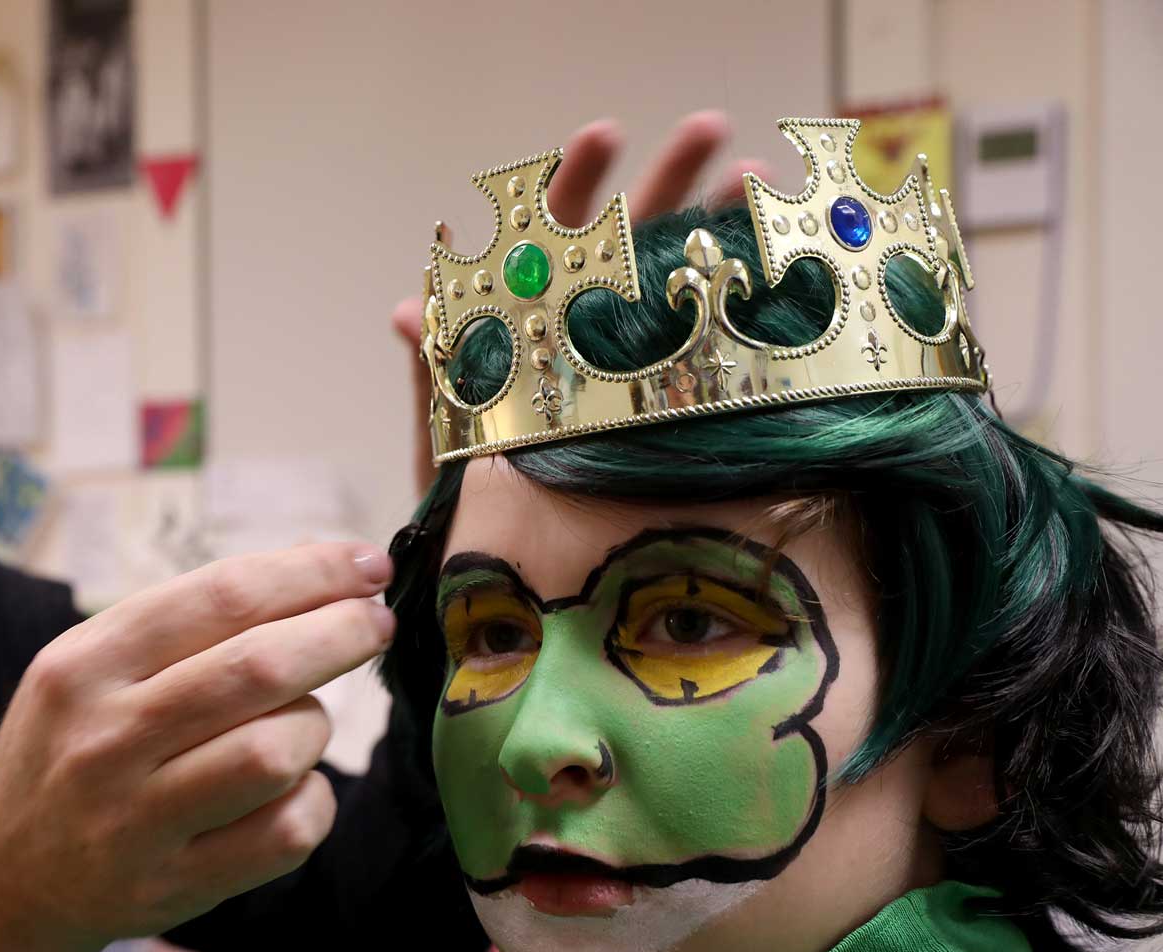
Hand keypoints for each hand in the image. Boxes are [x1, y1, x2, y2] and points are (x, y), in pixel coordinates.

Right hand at [0, 542, 395, 941]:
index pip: (219, 598)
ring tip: (303, 722)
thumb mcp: (90, 668)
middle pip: (260, 669)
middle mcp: (105, 739)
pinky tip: (292, 788)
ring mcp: (137, 821)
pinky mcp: (174, 887)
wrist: (3, 877)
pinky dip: (312, 802)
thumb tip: (317, 565)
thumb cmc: (72, 749)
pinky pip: (286, 832)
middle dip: (340, 634)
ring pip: (278, 753)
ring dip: (315, 726)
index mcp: (83, 666)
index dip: (309, 574)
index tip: (365, 565)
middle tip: (374, 623)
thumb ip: (187, 621)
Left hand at [396, 110, 770, 490]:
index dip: (574, 185)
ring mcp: (634, 369)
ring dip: (719, 225)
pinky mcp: (671, 408)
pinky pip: (709, 345)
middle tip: (710, 130)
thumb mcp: (446, 445)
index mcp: (530, 333)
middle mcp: (588, 338)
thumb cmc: (469, 513)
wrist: (514, 587)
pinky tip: (778, 265)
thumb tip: (406, 309)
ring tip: (758, 180)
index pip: (552, 242)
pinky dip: (741, 301)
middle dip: (669, 180)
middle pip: (629, 241)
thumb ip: (437, 376)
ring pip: (680, 282)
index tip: (606, 137)